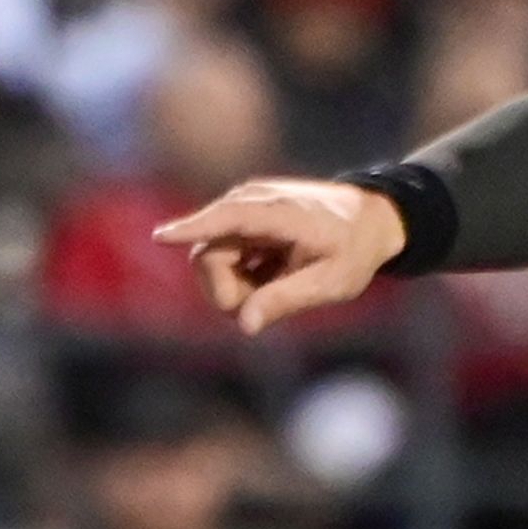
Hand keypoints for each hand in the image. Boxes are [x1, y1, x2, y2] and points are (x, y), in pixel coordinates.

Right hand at [154, 176, 410, 334]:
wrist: (367, 220)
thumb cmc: (353, 251)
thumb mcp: (332, 282)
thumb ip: (287, 300)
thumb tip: (245, 325)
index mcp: (282, 213)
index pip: (229, 218)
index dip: (193, 229)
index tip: (160, 237)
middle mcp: (253, 204)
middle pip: (208, 256)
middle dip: (226, 293)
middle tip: (263, 309)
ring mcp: (242, 210)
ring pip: (209, 261)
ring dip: (233, 287)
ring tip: (274, 287)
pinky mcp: (238, 222)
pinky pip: (218, 258)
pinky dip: (238, 278)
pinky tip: (269, 275)